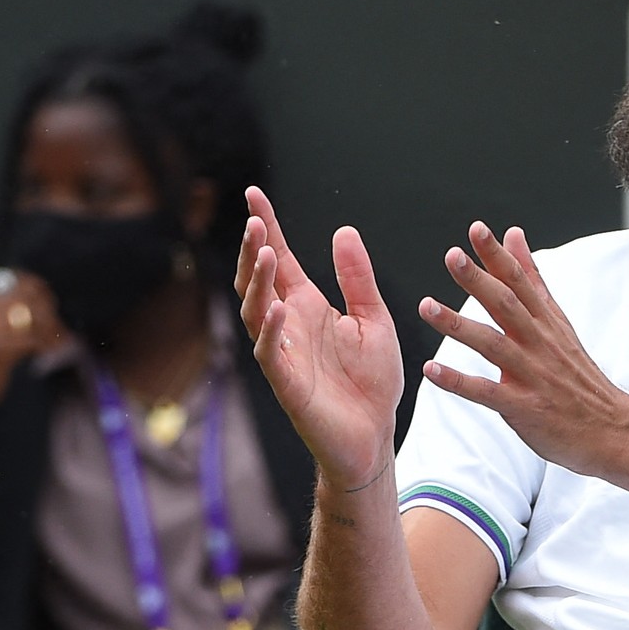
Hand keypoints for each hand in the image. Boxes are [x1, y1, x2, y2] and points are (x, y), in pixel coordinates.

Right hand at [0, 268, 66, 433]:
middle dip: (47, 310)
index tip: (51, 299)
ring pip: (31, 317)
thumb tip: (40, 296)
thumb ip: (0, 310)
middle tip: (60, 326)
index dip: (36, 287)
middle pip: (24, 297)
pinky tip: (52, 351)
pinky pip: (31, 338)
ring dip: (51, 328)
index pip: (11, 280)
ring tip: (61, 340)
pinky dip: (47, 344)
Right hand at [236, 188, 402, 492]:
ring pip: (256, 311)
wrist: (374, 435)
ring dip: (258, 283)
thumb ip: (357, 278)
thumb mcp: (373, 319)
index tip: (254, 194)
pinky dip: (271, 330)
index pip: (281, 259)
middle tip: (255, 221)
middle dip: (254, 250)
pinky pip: (270, 354)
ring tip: (265, 253)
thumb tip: (343, 229)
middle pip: (259, 280)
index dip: (267, 227)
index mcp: (307, 306)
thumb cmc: (372, 381)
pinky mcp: (287, 384)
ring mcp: (283, 354)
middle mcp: (288, 325)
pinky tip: (278, 307)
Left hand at [419, 224, 628, 482]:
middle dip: (479, 280)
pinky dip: (459, 381)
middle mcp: (541, 344)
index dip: (498, 255)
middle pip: (507, 305)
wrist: (614, 430)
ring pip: (493, 345)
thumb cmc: (579, 378)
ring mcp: (534, 376)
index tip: (477, 229)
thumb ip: (533, 279)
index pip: (521, 282)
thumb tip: (515, 234)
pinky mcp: (526, 408)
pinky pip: (487, 393)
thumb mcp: (559, 322)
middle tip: (452, 256)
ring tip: (426, 307)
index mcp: (547, 323)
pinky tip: (432, 370)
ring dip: (458, 325)